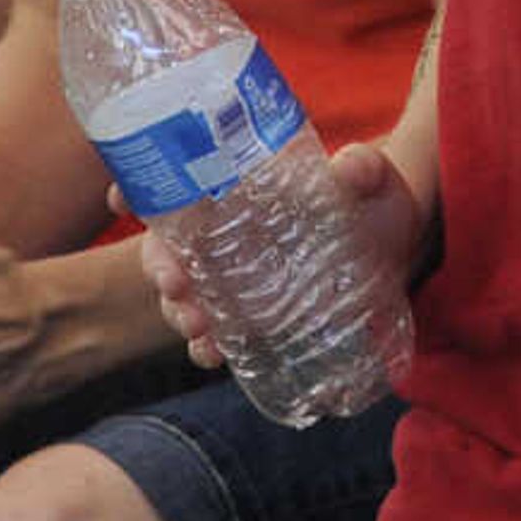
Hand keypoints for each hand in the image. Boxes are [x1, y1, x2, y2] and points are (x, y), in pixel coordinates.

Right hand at [143, 140, 425, 369]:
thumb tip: (350, 165)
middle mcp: (226, 235)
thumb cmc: (376, 203)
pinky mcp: (253, 317)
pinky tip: (214, 354)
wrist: (401, 250)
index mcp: (240, 190)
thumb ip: (363, 168)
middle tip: (177, 284)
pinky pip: (214, 334)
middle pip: (168, 248)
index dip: (138, 191)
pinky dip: (207, 346)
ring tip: (198, 326)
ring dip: (180, 312)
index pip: (175, 186)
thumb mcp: (372, 180)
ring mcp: (235, 279)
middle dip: (160, 267)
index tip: (118, 199)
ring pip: (184, 296)